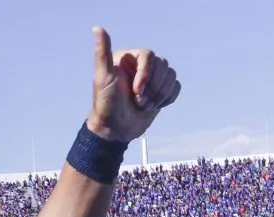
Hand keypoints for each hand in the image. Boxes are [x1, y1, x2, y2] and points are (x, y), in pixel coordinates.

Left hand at [86, 27, 180, 141]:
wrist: (114, 130)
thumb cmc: (106, 104)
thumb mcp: (102, 77)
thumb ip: (102, 53)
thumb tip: (97, 29)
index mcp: (129, 58)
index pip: (149, 56)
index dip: (145, 74)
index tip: (135, 92)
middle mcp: (141, 66)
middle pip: (163, 66)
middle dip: (152, 87)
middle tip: (138, 101)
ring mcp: (152, 79)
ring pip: (171, 76)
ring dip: (159, 94)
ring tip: (143, 106)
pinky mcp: (161, 91)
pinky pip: (176, 87)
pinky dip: (167, 98)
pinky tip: (153, 106)